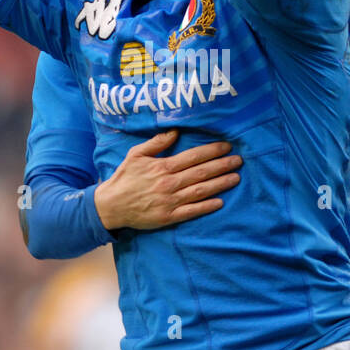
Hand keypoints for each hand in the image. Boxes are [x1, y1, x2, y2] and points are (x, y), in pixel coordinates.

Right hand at [94, 131, 241, 230]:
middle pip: (201, 173)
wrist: (110, 206)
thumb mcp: (135, 155)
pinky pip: (192, 211)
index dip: (211, 151)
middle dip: (222, 165)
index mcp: (162, 167)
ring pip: (201, 191)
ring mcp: (170, 201)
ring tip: (236, 177)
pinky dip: (207, 207)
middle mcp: (169, 183)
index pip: (193, 157)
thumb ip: (155, 143)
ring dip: (220, 184)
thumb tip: (174, 131)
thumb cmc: (124, 178)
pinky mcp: (169, 217)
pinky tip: (221, 202)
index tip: (226, 146)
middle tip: (238, 161)